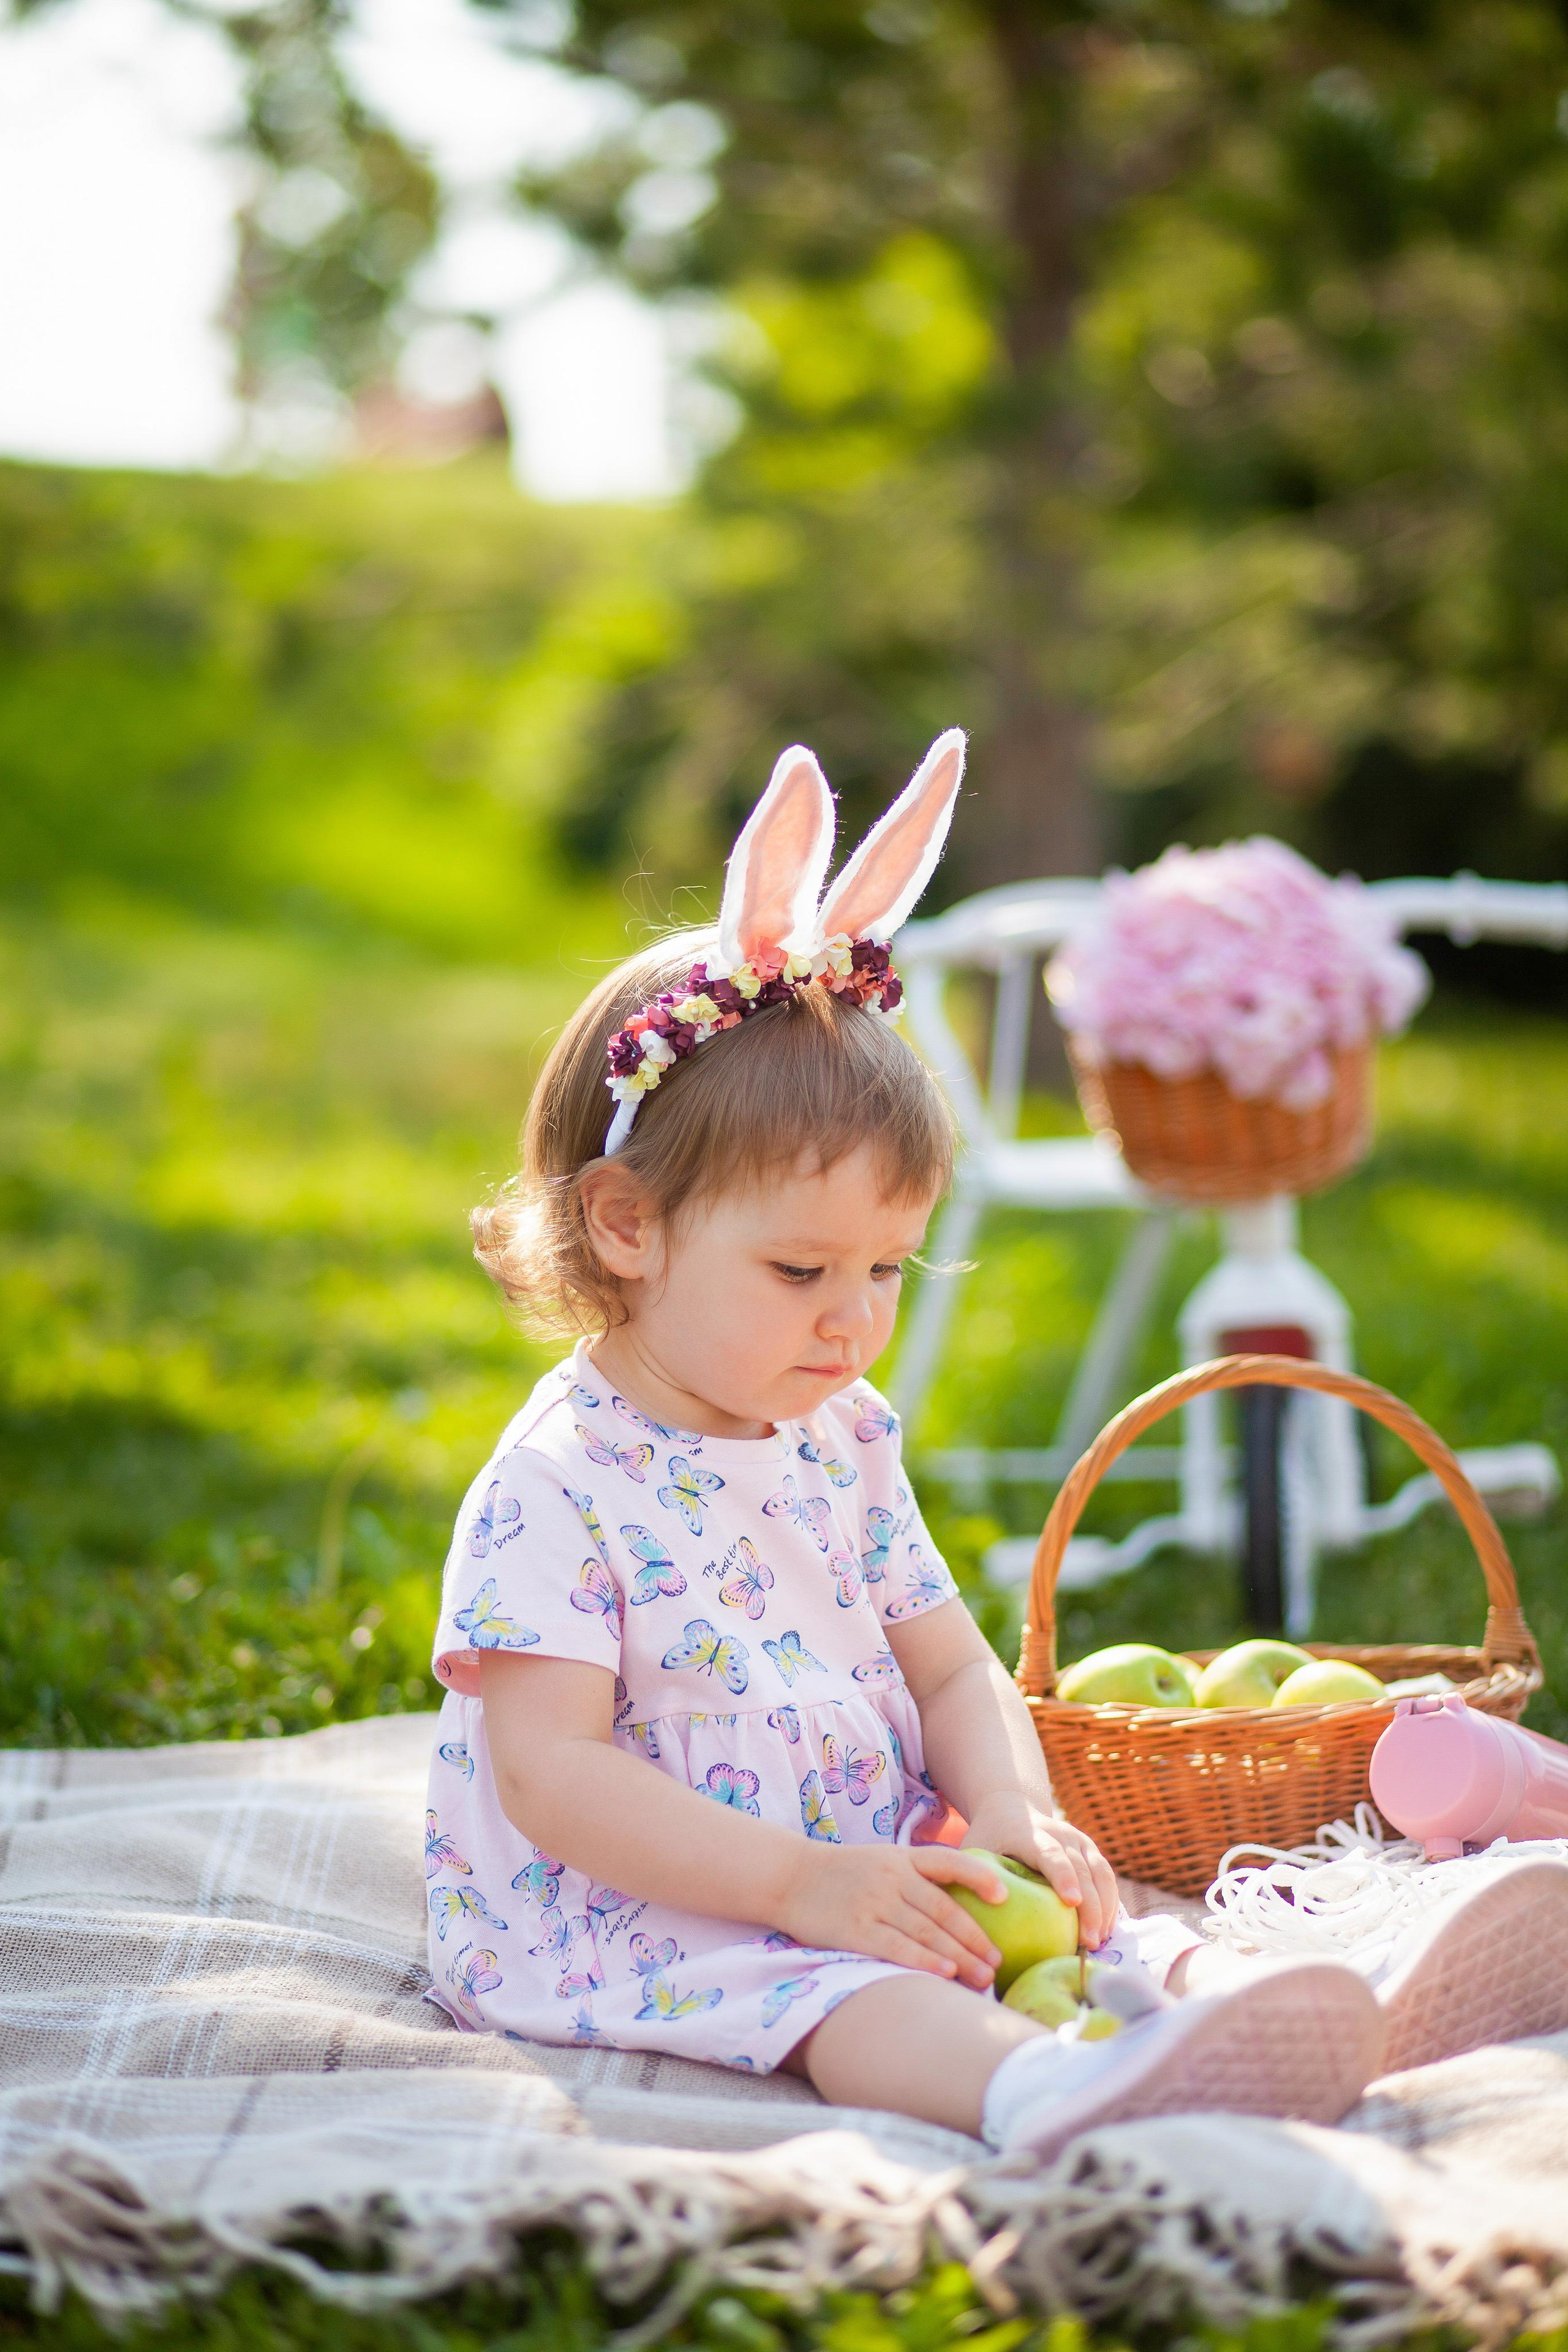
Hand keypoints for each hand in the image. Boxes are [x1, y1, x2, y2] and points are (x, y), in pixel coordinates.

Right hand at [773, 1841, 1010, 1990]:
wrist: (789, 1876)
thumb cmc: (841, 1875)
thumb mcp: (881, 1862)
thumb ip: (914, 1878)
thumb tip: (959, 1908)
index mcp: (901, 1857)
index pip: (948, 1862)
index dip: (978, 1877)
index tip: (1004, 1897)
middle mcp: (891, 1877)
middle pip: (944, 1909)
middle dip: (975, 1939)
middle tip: (998, 1963)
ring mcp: (873, 1902)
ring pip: (926, 1932)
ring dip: (959, 1957)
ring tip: (983, 1977)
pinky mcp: (854, 1929)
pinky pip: (896, 1946)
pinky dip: (923, 1960)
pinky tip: (945, 1974)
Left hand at [962, 1795, 1118, 1949]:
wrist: (1011, 1809)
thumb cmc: (988, 1838)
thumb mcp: (975, 1850)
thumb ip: (974, 1877)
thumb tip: (972, 1923)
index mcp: (1030, 1832)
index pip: (1051, 1854)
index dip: (1063, 1876)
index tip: (1072, 1902)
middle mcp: (1061, 1833)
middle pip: (1082, 1868)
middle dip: (1090, 1906)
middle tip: (1089, 1941)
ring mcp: (1079, 1841)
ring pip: (1101, 1873)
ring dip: (1105, 1908)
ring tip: (1100, 1942)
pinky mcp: (1090, 1851)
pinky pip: (1106, 1878)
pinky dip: (1110, 1904)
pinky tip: (1105, 1931)